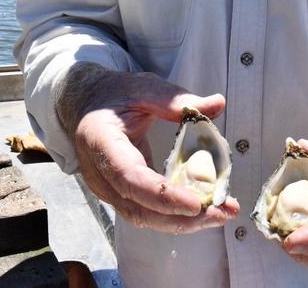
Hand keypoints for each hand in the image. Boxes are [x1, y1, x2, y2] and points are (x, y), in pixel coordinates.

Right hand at [56, 62, 239, 232]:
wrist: (87, 105)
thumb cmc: (114, 94)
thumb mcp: (144, 87)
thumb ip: (176, 99)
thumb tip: (217, 104)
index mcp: (101, 141)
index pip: (130, 178)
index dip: (162, 195)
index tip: (195, 203)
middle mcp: (100, 174)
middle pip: (139, 208)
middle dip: (181, 217)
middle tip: (220, 211)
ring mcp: (107, 188)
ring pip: (143, 216)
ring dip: (182, 221)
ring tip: (219, 213)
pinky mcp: (119, 194)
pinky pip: (146, 211)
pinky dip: (174, 213)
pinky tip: (203, 208)